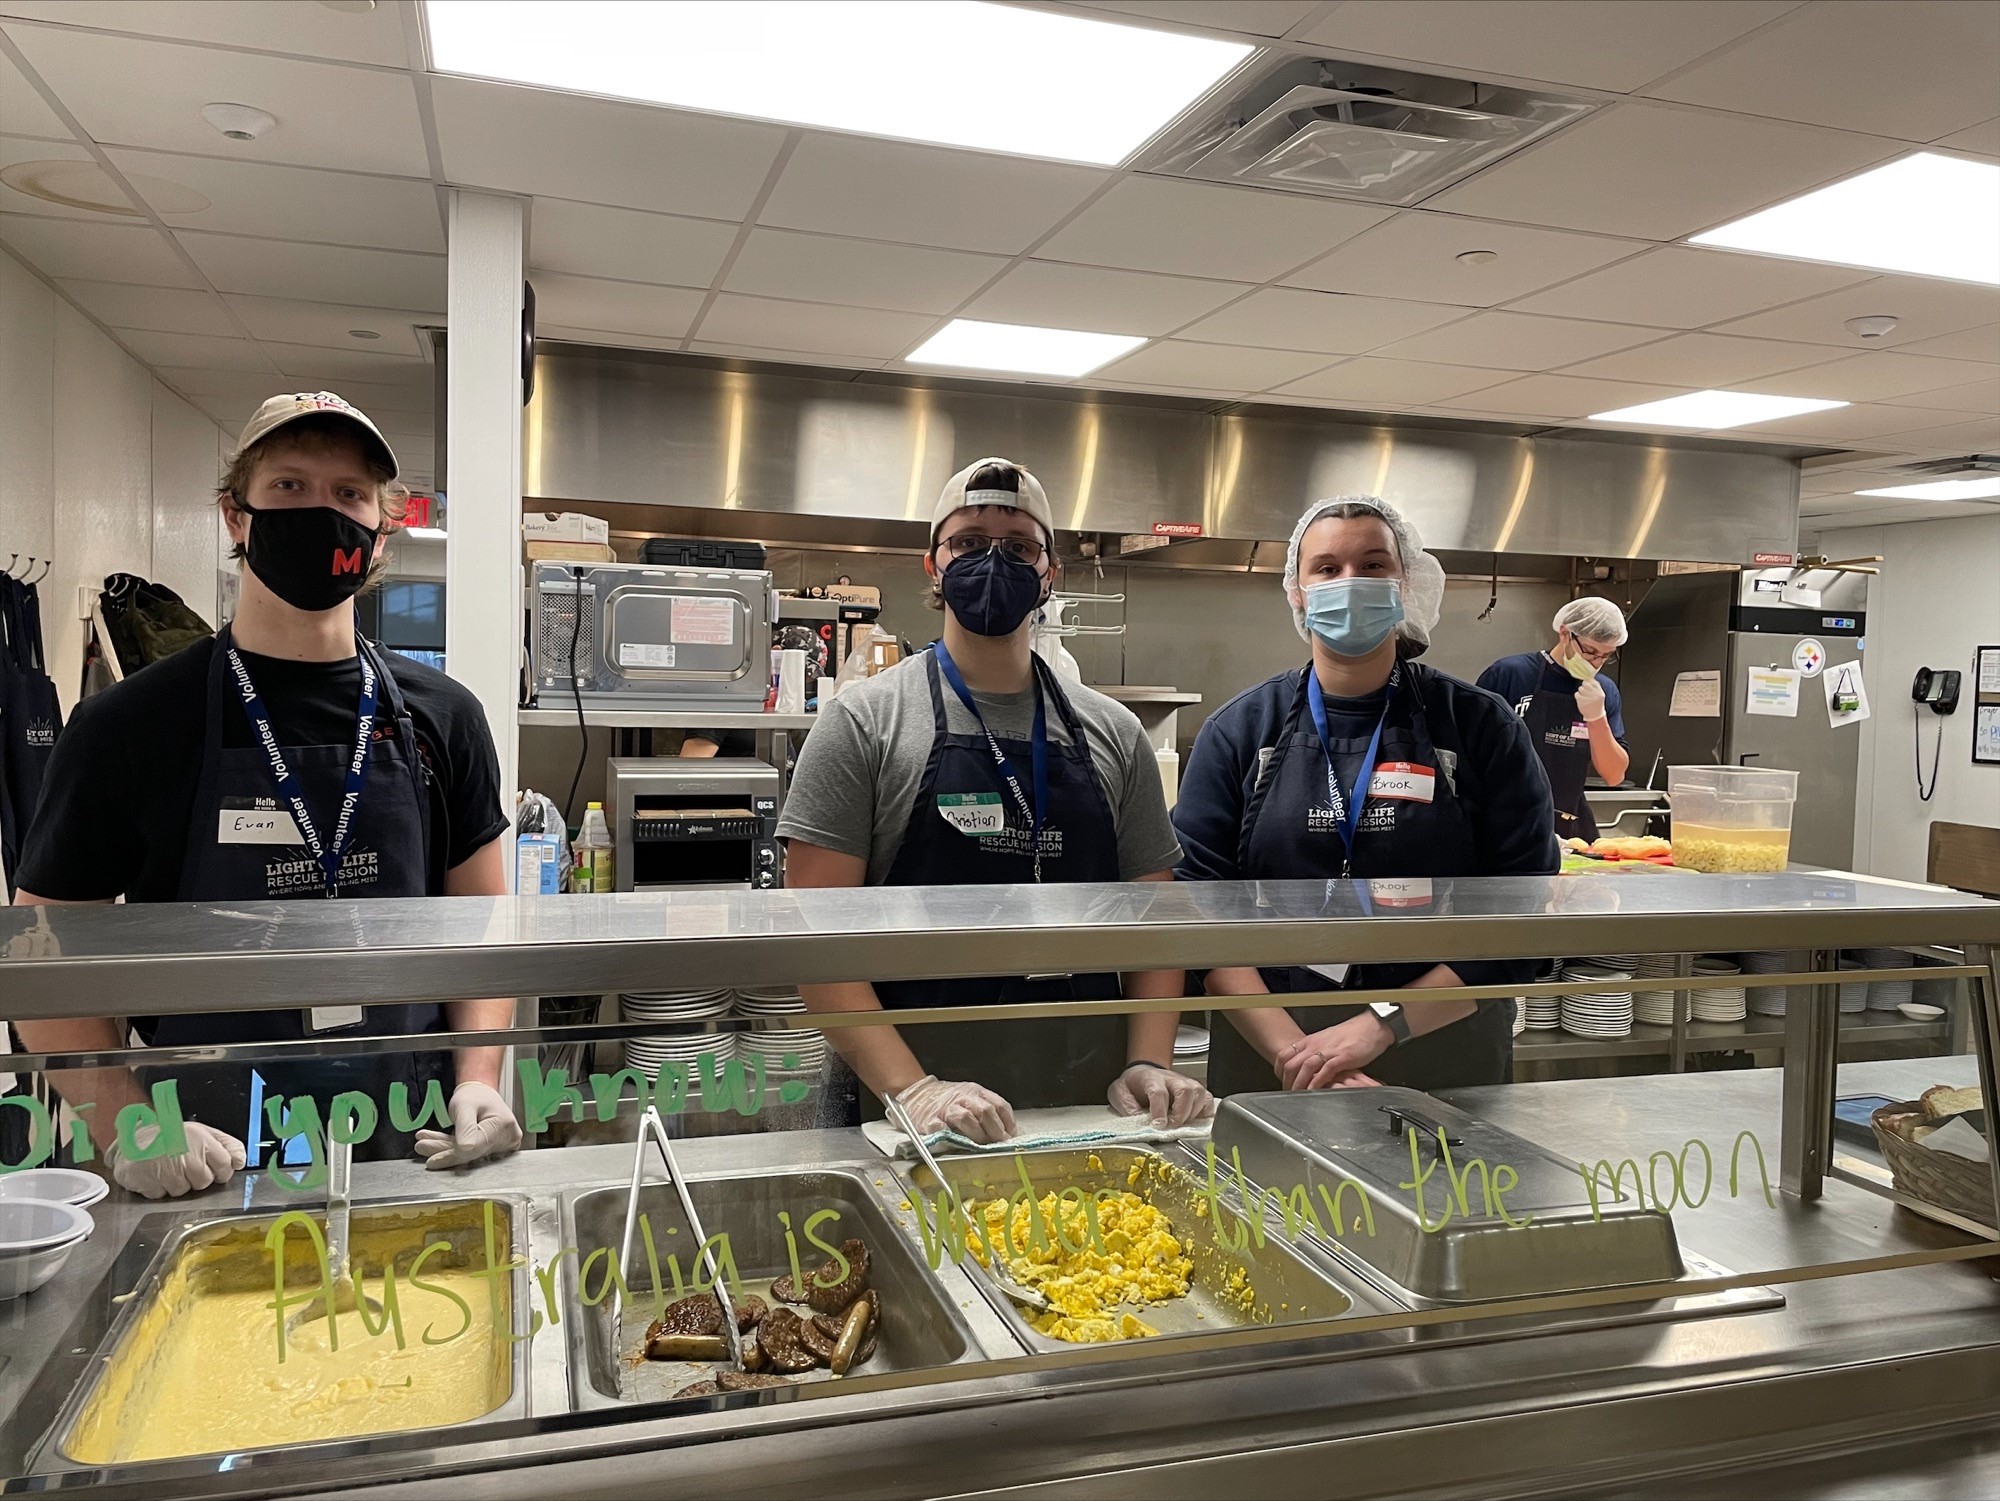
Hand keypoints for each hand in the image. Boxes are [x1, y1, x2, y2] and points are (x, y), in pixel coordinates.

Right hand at [108, 1120, 245, 1199]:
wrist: (131, 1138)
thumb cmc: (169, 1136)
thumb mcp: (201, 1132)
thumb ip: (226, 1145)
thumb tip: (241, 1160)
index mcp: (200, 1138)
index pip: (225, 1164)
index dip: (221, 1171)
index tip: (213, 1169)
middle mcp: (184, 1153)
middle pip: (205, 1181)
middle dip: (197, 1178)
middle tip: (184, 1165)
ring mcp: (165, 1169)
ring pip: (183, 1190)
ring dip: (176, 1184)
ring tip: (167, 1168)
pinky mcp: (147, 1182)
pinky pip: (162, 1195)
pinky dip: (158, 1188)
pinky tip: (154, 1174)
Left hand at [415, 1082, 521, 1169]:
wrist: (481, 1094)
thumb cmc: (474, 1095)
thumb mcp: (465, 1106)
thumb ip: (466, 1127)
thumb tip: (465, 1149)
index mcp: (504, 1126)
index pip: (476, 1147)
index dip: (453, 1154)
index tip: (431, 1160)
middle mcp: (508, 1138)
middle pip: (472, 1153)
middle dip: (445, 1151)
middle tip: (421, 1146)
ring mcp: (504, 1145)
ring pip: (469, 1154)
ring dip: (445, 1150)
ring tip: (424, 1143)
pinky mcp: (495, 1150)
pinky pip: (471, 1153)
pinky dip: (452, 1149)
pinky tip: (435, 1145)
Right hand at [893, 1075, 1016, 1143]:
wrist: (917, 1093)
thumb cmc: (947, 1099)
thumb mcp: (970, 1097)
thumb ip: (986, 1110)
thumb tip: (1007, 1132)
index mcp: (975, 1091)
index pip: (999, 1105)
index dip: (1008, 1123)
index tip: (1011, 1137)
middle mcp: (962, 1097)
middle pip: (985, 1111)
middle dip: (996, 1131)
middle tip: (999, 1145)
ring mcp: (946, 1108)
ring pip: (966, 1118)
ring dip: (977, 1135)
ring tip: (982, 1146)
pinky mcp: (929, 1119)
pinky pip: (941, 1127)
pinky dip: (950, 1136)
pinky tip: (956, 1143)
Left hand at [1108, 1063, 1214, 1127]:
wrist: (1144, 1072)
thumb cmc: (1133, 1084)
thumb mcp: (1119, 1092)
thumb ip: (1125, 1105)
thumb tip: (1138, 1120)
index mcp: (1151, 1079)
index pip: (1158, 1092)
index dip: (1159, 1110)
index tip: (1158, 1125)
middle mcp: (1171, 1079)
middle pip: (1185, 1090)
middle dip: (1181, 1112)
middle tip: (1173, 1127)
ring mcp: (1186, 1083)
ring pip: (1199, 1093)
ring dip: (1194, 1112)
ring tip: (1183, 1125)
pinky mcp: (1195, 1091)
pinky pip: (1208, 1100)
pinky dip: (1206, 1112)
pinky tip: (1196, 1121)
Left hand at [1275, 1014, 1393, 1090]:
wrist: (1371, 1026)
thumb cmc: (1352, 1034)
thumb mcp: (1327, 1040)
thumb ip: (1316, 1051)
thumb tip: (1307, 1064)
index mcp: (1311, 1040)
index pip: (1285, 1054)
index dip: (1279, 1069)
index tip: (1280, 1080)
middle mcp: (1316, 1044)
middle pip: (1291, 1063)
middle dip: (1286, 1080)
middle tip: (1287, 1092)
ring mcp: (1328, 1050)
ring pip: (1305, 1067)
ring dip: (1299, 1083)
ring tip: (1296, 1095)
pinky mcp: (1342, 1058)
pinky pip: (1324, 1071)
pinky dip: (1317, 1082)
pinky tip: (1313, 1091)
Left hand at [1575, 675, 1606, 721]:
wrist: (1595, 715)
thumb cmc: (1596, 703)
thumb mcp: (1599, 694)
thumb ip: (1595, 686)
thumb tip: (1589, 677)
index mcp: (1600, 692)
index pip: (1592, 681)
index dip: (1588, 682)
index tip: (1588, 685)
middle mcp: (1595, 694)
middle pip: (1585, 683)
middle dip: (1584, 686)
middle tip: (1585, 690)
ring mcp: (1588, 698)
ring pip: (1580, 688)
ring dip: (1580, 691)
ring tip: (1584, 695)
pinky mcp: (1581, 701)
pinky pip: (1576, 694)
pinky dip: (1577, 695)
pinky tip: (1580, 699)